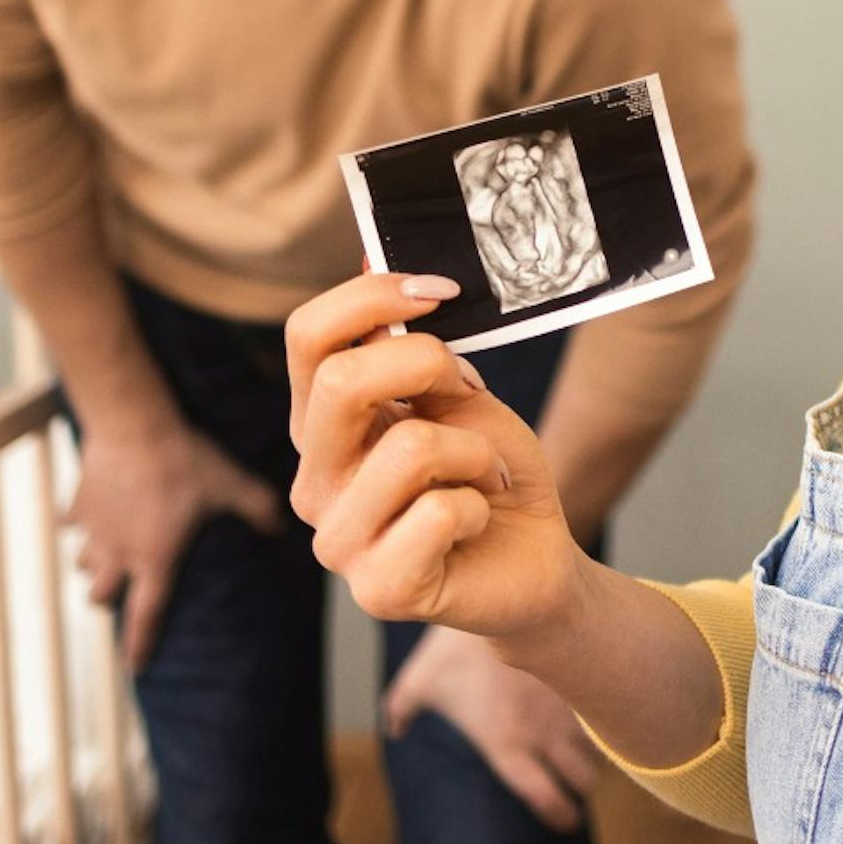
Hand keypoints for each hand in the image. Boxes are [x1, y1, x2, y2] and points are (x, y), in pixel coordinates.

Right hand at [67, 414, 284, 670]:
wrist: (132, 426)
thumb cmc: (183, 460)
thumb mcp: (228, 484)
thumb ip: (257, 508)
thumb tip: (283, 526)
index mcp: (153, 559)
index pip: (146, 616)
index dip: (140, 645)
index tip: (134, 669)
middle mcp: (117, 553)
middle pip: (98, 597)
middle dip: (106, 599)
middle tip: (120, 589)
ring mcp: (92, 530)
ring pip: (80, 564)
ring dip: (92, 563)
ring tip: (107, 552)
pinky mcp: (77, 504)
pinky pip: (68, 523)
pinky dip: (76, 522)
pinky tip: (89, 511)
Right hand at [286, 274, 585, 647]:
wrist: (535, 558)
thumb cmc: (489, 471)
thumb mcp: (455, 391)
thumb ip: (409, 341)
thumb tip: (372, 254)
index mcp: (321, 425)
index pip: (307, 336)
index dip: (373, 297)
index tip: (441, 290)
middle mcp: (314, 481)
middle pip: (340, 381)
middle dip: (427, 364)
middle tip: (472, 387)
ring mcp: (339, 541)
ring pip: (409, 447)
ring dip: (475, 451)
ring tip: (485, 474)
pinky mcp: (379, 589)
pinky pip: (439, 513)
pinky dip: (480, 504)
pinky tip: (478, 519)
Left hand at [382, 625, 609, 831]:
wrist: (496, 593)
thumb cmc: (451, 644)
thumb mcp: (421, 679)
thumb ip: (402, 708)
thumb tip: (393, 727)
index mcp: (506, 746)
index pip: (545, 799)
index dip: (560, 815)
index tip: (566, 822)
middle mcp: (542, 734)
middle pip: (584, 781)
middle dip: (582, 784)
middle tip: (576, 780)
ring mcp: (568, 704)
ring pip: (602, 745)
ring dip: (598, 751)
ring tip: (590, 747)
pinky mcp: (585, 676)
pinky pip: (609, 709)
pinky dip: (608, 716)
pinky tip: (604, 709)